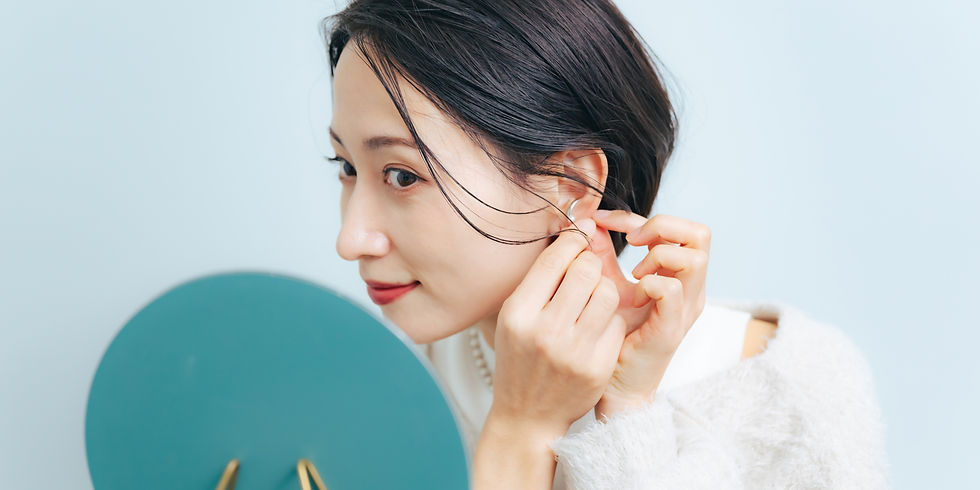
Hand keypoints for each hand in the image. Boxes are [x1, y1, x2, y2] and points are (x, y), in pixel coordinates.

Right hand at [489, 218, 627, 433]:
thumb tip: (574, 233)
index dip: (571, 241)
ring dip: (603, 288)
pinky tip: (595, 328)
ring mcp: (574, 352)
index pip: (553, 259)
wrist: (527, 417)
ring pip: (608, 292)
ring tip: (591, 298)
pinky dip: (608, 319)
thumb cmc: (520, 358)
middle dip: (589, 263)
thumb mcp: (514, 317)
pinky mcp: (598, 367)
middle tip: (586, 269)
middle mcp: (545, 331)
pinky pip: (616, 322)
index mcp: (518, 314)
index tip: (577, 239)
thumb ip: (540, 280)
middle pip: (585, 270)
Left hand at [587, 210, 710, 416]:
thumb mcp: (607, 286)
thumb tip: (587, 221)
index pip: (677, 227)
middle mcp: (690, 290)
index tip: (601, 222)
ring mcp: (684, 309)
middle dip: (660, 226)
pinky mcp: (670, 329)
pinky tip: (632, 295)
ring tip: (633, 274)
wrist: (614, 386)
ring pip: (693, 257)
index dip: (637, 217)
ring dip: (657, 256)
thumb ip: (600, 254)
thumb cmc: (612, 338)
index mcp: (678, 277)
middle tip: (630, 242)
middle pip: (700, 233)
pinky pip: (670, 289)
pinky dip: (648, 283)